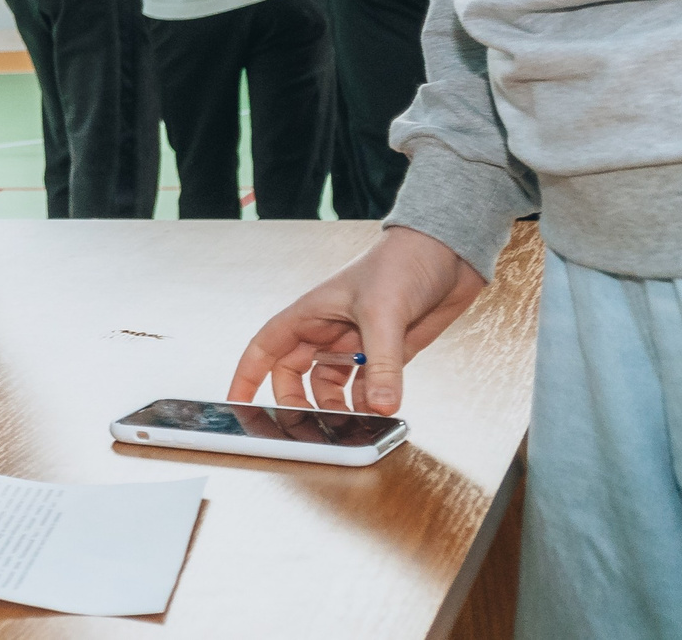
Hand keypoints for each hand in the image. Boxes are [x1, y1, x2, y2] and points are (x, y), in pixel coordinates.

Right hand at [230, 226, 485, 415]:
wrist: (446, 254)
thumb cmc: (402, 263)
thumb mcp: (384, 312)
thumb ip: (383, 363)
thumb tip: (383, 407)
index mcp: (311, 313)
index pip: (265, 348)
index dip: (247, 376)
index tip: (236, 403)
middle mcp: (329, 331)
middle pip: (296, 375)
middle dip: (297, 402)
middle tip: (306, 428)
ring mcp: (358, 344)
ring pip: (331, 385)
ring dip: (337, 407)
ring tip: (348, 426)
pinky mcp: (387, 354)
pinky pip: (369, 388)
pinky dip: (371, 404)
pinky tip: (380, 413)